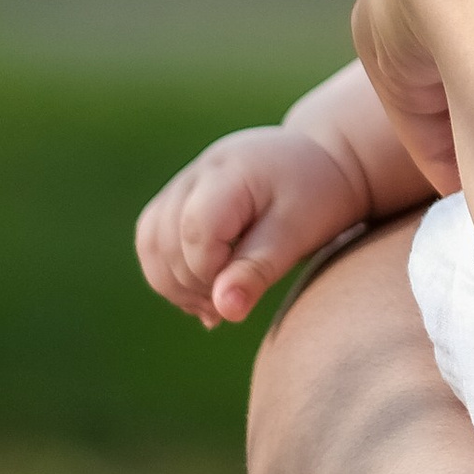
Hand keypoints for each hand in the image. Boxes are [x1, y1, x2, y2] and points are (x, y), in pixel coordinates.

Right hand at [134, 59, 428, 324]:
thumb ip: (258, 269)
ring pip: (151, 240)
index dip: (208, 272)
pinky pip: (153, 238)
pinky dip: (170, 271)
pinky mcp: (180, 198)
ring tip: (213, 306)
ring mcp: (185, 182)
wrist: (323, 161)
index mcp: (230, 172)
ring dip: (174, 283)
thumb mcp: (299, 233)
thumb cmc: (317, 196)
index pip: (195, 231)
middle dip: (191, 284)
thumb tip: (224, 311)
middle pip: (165, 239)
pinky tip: (203, 293)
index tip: (239, 289)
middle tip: (229, 307)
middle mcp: (199, 172)